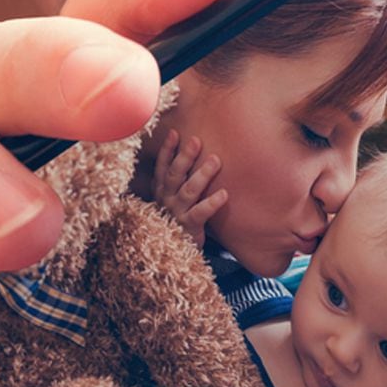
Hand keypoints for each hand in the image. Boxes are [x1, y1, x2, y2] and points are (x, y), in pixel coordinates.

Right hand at [152, 130, 227, 247]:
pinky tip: (224, 194)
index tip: (174, 132)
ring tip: (216, 160)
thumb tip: (198, 156)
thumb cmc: (178, 220)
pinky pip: (200, 213)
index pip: (163, 167)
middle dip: (185, 156)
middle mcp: (166, 199)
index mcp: (162, 191)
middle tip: (197, 140)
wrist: (173, 253)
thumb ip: (181, 181)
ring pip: (188, 190)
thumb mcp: (175, 199)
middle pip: (175, 174)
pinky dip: (212, 203)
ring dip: (202, 174)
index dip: (167, 150)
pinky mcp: (188, 226)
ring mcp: (176, 213)